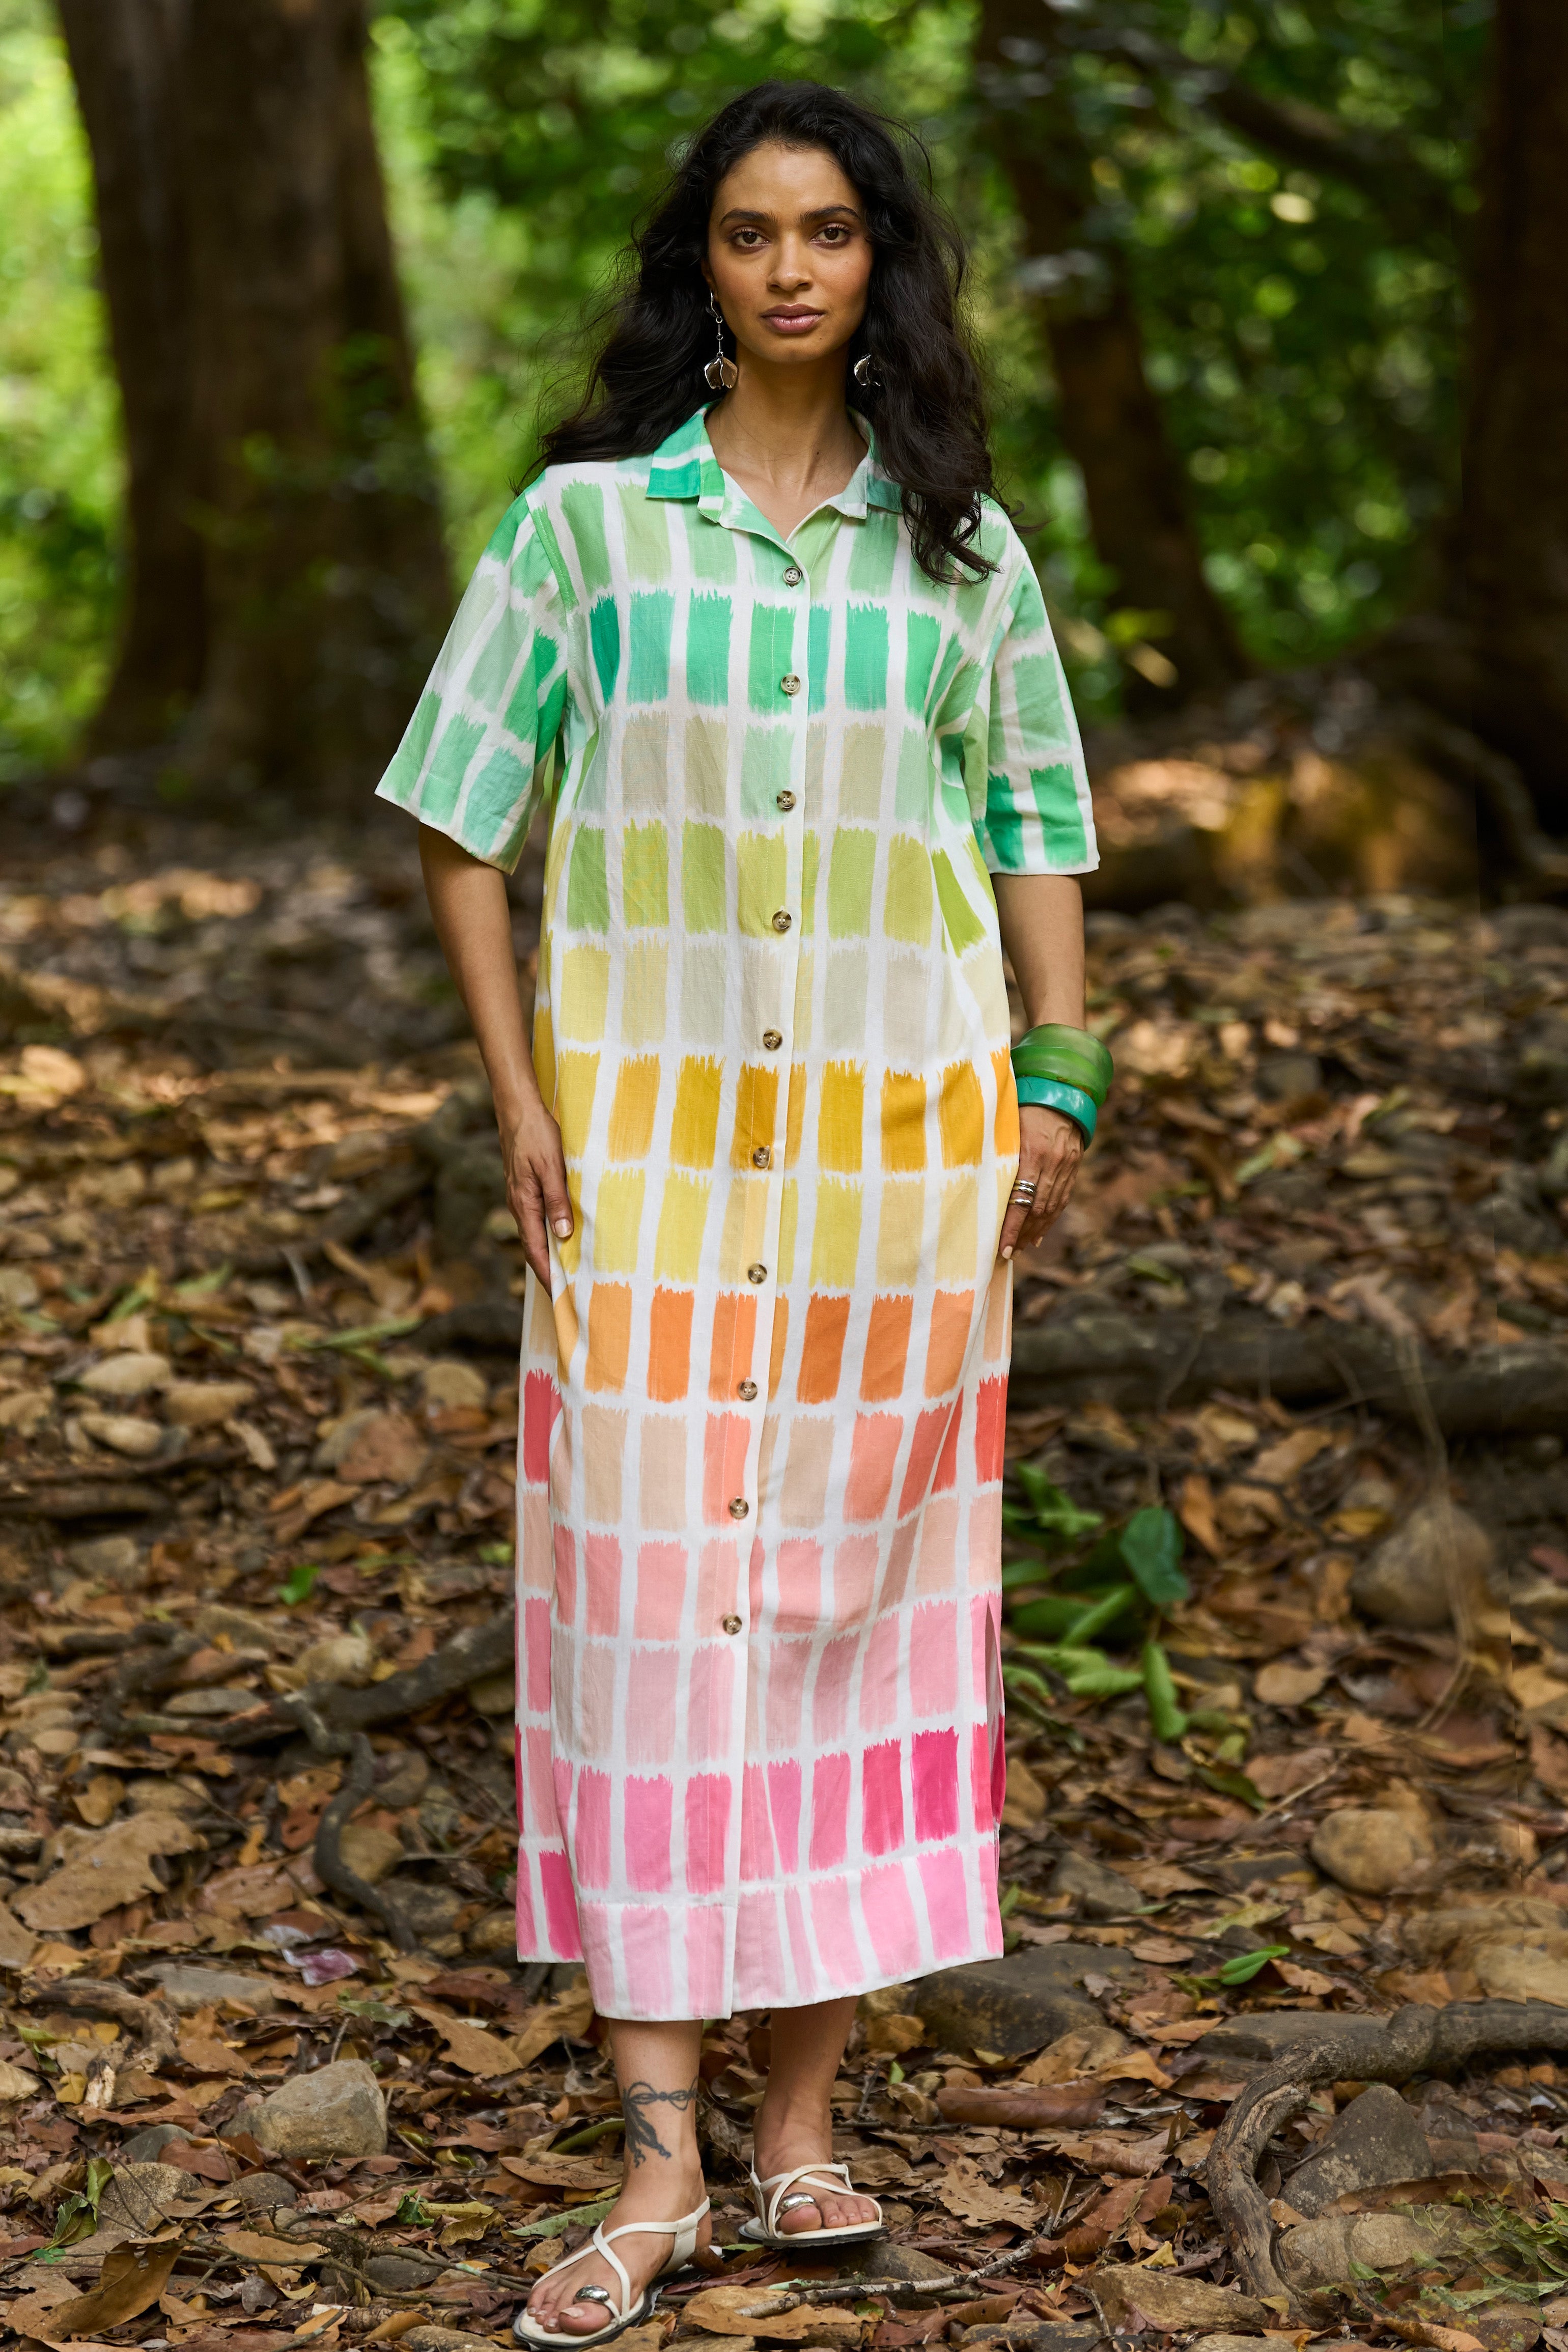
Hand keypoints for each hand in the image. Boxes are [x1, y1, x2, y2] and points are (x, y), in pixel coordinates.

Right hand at [500, 1098, 573, 1285]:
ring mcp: (521, 1198)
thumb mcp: (552, 1167)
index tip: (561, 1296)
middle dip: (549, 1272)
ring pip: (535, 1234)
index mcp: (524, 1204)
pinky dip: (548, 1235)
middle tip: (567, 1293)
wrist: (518, 1111)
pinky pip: (537, 1220)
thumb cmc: (536, 1135)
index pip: (536, 1250)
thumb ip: (557, 1200)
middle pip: (533, 1248)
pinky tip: (561, 1237)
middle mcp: (519, 1206)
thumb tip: (563, 1235)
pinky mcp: (526, 1189)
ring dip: (549, 1255)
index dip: (548, 1275)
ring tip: (568, 1272)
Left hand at [998, 1104, 1084, 1260]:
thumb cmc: (1024, 1107)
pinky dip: (1050, 1220)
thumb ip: (996, 1153)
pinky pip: (1062, 1199)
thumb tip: (974, 1180)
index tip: (1002, 1247)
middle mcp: (1052, 1163)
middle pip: (1037, 1209)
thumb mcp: (1007, 1125)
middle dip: (1022, 1234)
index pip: (1020, 1200)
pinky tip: (1039, 1234)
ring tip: (1021, 1247)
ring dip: (1035, 1231)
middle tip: (1008, 1253)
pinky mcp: (1074, 1168)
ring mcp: (1066, 1167)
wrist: (1061, 1093)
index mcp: (1032, 1152)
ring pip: (1051, 1208)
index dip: (1012, 1227)